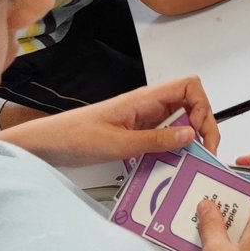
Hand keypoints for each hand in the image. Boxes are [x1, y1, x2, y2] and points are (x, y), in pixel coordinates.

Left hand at [0, 77, 218, 165]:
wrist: (46, 144)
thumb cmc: (73, 136)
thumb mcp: (118, 143)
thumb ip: (156, 139)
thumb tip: (190, 135)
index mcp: (145, 98)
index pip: (190, 86)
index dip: (202, 106)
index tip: (197, 132)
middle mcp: (148, 105)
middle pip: (191, 105)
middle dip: (203, 127)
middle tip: (202, 152)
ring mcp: (144, 118)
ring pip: (181, 121)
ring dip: (189, 139)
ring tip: (188, 161)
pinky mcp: (137, 131)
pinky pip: (165, 135)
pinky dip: (173, 148)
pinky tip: (169, 164)